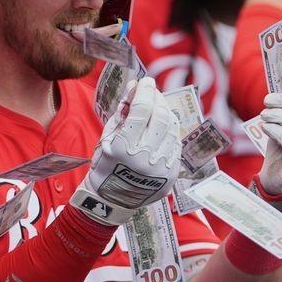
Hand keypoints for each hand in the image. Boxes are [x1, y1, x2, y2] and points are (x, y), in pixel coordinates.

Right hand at [71, 77, 180, 224]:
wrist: (112, 200)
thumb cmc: (106, 165)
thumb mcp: (107, 138)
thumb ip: (122, 111)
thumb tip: (134, 86)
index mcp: (123, 148)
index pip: (141, 110)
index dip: (145, 91)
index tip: (146, 81)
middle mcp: (144, 158)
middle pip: (159, 116)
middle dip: (157, 98)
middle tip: (152, 91)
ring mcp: (160, 168)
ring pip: (171, 128)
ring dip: (165, 112)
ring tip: (157, 106)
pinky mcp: (171, 174)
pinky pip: (175, 144)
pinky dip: (170, 130)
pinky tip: (163, 124)